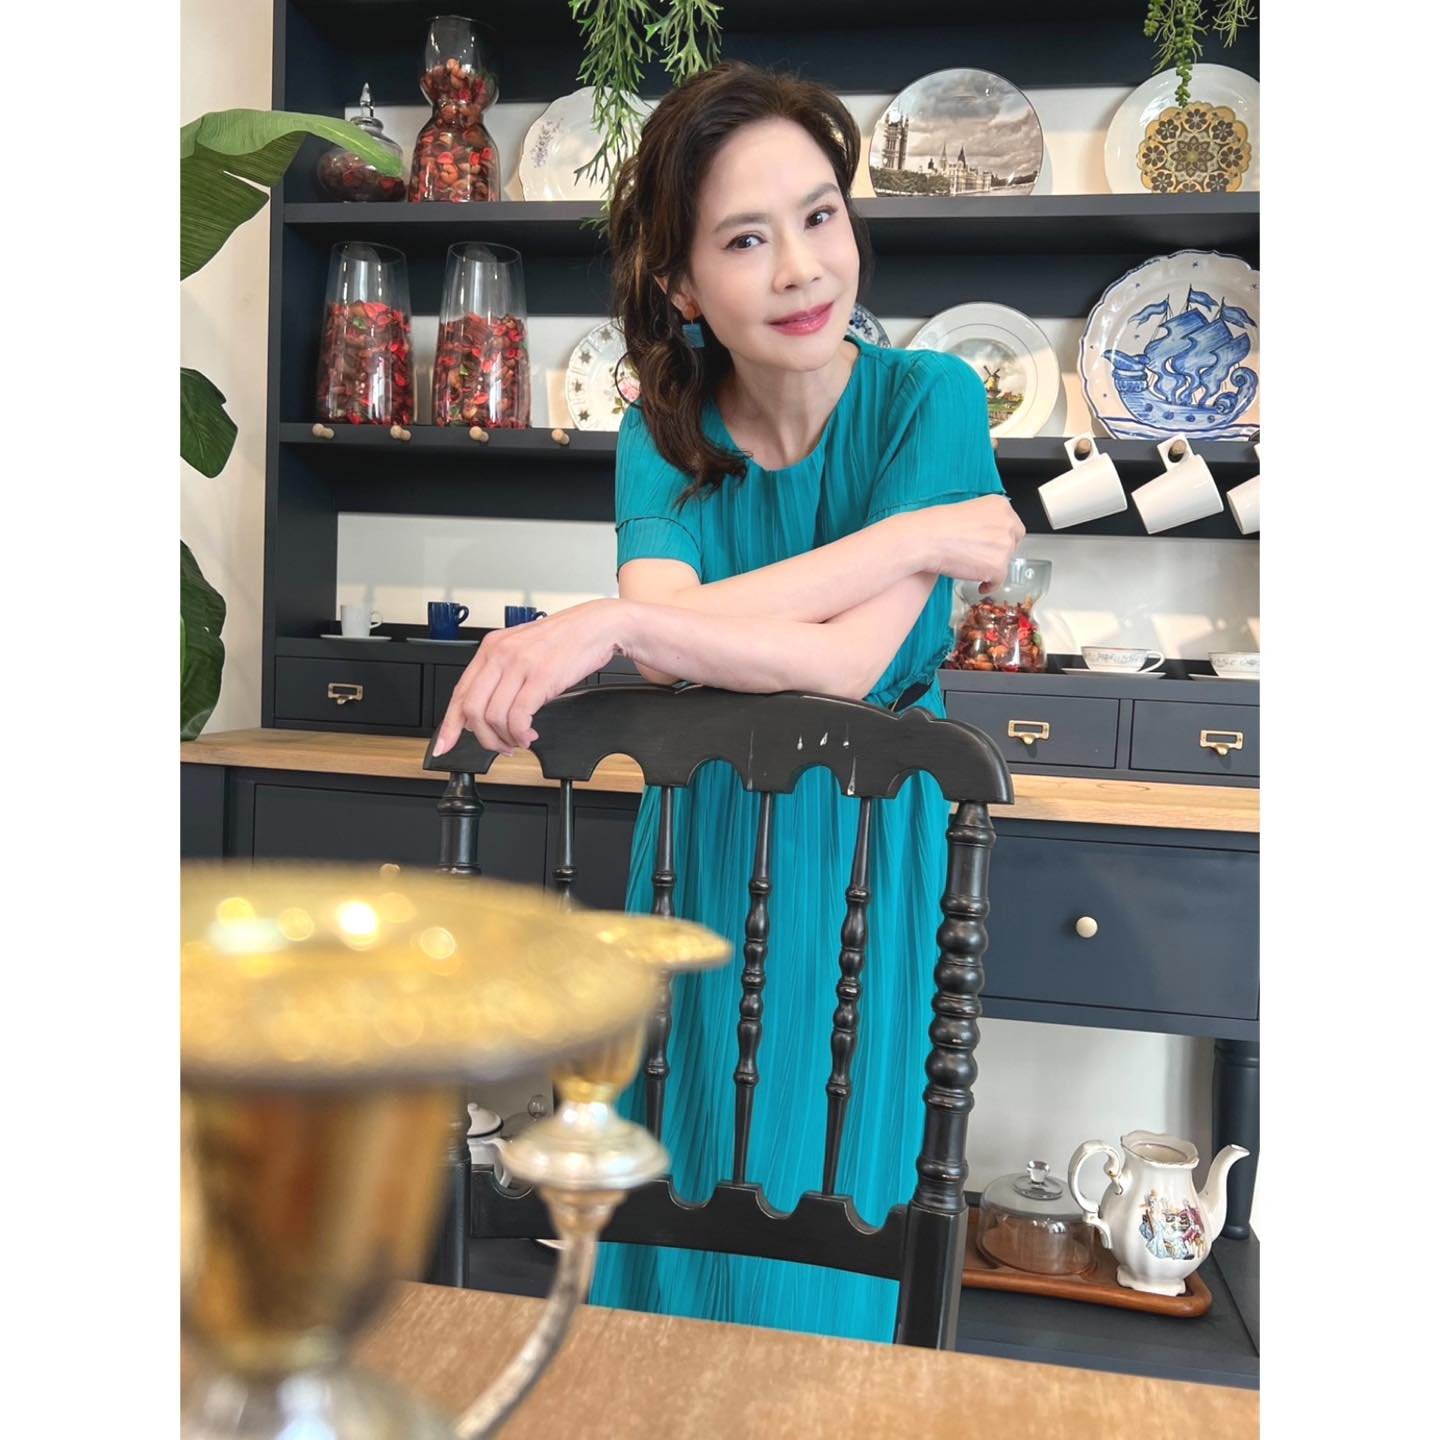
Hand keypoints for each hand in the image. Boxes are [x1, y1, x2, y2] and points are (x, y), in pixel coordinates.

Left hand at [432, 599, 627, 757]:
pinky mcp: (541, 677)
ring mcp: (519, 665)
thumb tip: (485, 710)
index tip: (445, 745)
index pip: (459, 693)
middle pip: (471, 709)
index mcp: (491, 648)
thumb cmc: (564, 640)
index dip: (449, 725)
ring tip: (519, 740)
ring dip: (505, 738)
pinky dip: (521, 734)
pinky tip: (529, 735)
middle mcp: (500, 654)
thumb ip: (501, 675)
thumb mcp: (523, 650)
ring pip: (493, 717)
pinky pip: (518, 717)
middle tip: (499, 746)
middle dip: (483, 738)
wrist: (596, 626)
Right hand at [915, 494, 1025, 590]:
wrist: (927, 539)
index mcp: (1000, 506)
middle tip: (984, 558)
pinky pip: (999, 581)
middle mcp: (1007, 523)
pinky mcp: (998, 566)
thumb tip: (988, 536)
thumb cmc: (936, 525)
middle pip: (1013, 543)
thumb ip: (984, 521)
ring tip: (974, 570)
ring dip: (992, 567)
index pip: (1013, 525)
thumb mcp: (967, 510)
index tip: (994, 545)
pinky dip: (990, 585)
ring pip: (1005, 562)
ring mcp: (1005, 545)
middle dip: (1000, 552)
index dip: (1003, 538)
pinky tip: (981, 585)